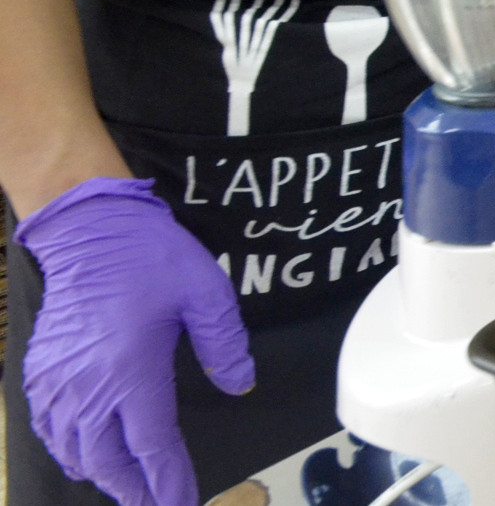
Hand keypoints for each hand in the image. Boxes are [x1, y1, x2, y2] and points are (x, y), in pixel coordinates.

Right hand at [18, 177, 254, 505]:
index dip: (169, 481)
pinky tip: (82, 453)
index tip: (182, 501)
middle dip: (134, 489)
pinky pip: (47, 427)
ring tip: (129, 485)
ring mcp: (58, 382)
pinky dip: (66, 449)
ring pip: (73, 451)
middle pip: (107, 461)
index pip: (152, 446)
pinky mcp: (39, 371)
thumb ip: (226, 344)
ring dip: (101, 474)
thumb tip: (240, 385)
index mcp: (132, 372)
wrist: (90, 231)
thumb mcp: (206, 292)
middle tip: (158, 502)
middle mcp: (89, 387)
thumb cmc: (149, 257)